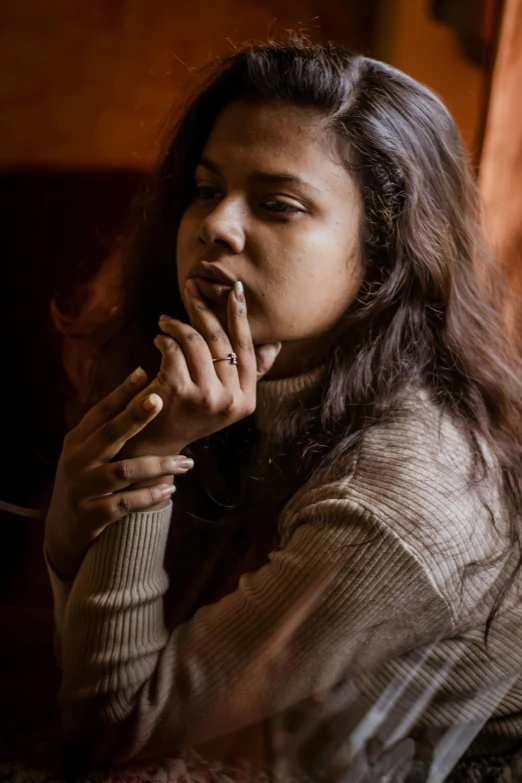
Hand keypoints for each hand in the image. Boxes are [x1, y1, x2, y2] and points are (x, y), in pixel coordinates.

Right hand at [44, 368, 193, 580]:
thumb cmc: (87, 482)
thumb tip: (144, 390)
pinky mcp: (91, 515)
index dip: (121, 392)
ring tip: (186, 462)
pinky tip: (170, 490)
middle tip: (161, 400)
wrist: (64, 531)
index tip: (143, 373)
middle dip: (135, 416)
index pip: (100, 412)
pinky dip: (150, 496)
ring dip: (158, 465)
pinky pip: (126, 503)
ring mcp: (82, 488)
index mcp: (77, 441)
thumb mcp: (89, 454)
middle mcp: (77, 461)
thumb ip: (109, 430)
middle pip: (109, 434)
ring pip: (124, 471)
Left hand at [120, 279, 280, 458]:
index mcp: (245, 401)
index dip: (241, 317)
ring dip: (177, 324)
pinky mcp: (178, 391)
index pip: (248, 350)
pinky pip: (174, 348)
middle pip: (221, 340)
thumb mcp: (224, 398)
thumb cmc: (189, 414)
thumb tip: (275, 344)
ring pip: (195, 340)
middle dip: (205, 308)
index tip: (234, 290)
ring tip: (165, 322)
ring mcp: (205, 397)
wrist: (153, 444)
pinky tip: (159, 339)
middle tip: (192, 288)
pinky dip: (164, 338)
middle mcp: (230, 401)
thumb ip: (248, 374)